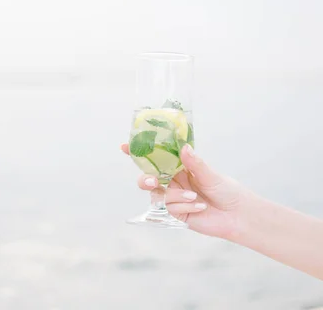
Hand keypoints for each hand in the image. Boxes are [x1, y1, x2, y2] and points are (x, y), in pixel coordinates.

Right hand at [121, 144, 244, 238]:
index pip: (156, 158)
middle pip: (148, 178)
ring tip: (194, 198)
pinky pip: (170, 208)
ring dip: (174, 196)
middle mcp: (173, 182)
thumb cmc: (227, 191)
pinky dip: (184, 207)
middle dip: (146, 180)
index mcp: (179, 168)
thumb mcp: (211, 175)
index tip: (125, 146)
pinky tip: (199, 207)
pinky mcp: (176, 214)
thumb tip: (184, 148)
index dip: (139, 153)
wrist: (238, 216)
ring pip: (158, 196)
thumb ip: (195, 164)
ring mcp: (173, 198)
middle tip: (153, 182)